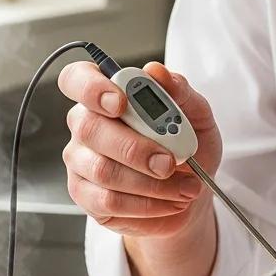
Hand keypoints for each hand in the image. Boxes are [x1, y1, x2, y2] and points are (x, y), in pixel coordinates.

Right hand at [58, 61, 222, 237]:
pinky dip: (147, 204)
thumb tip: (157, 71)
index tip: (119, 103)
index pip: (77, 79)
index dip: (91, 88)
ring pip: (102, 170)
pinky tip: (169, 201)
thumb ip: (179, 91)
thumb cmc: (188, 148)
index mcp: (108, 96)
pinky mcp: (86, 196)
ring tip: (185, 188)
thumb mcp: (197, 116)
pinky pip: (108, 201)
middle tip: (170, 162)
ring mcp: (81, 162)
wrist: (191, 192)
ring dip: (151, 183)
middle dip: (135, 148)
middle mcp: (86, 125)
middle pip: (90, 128)